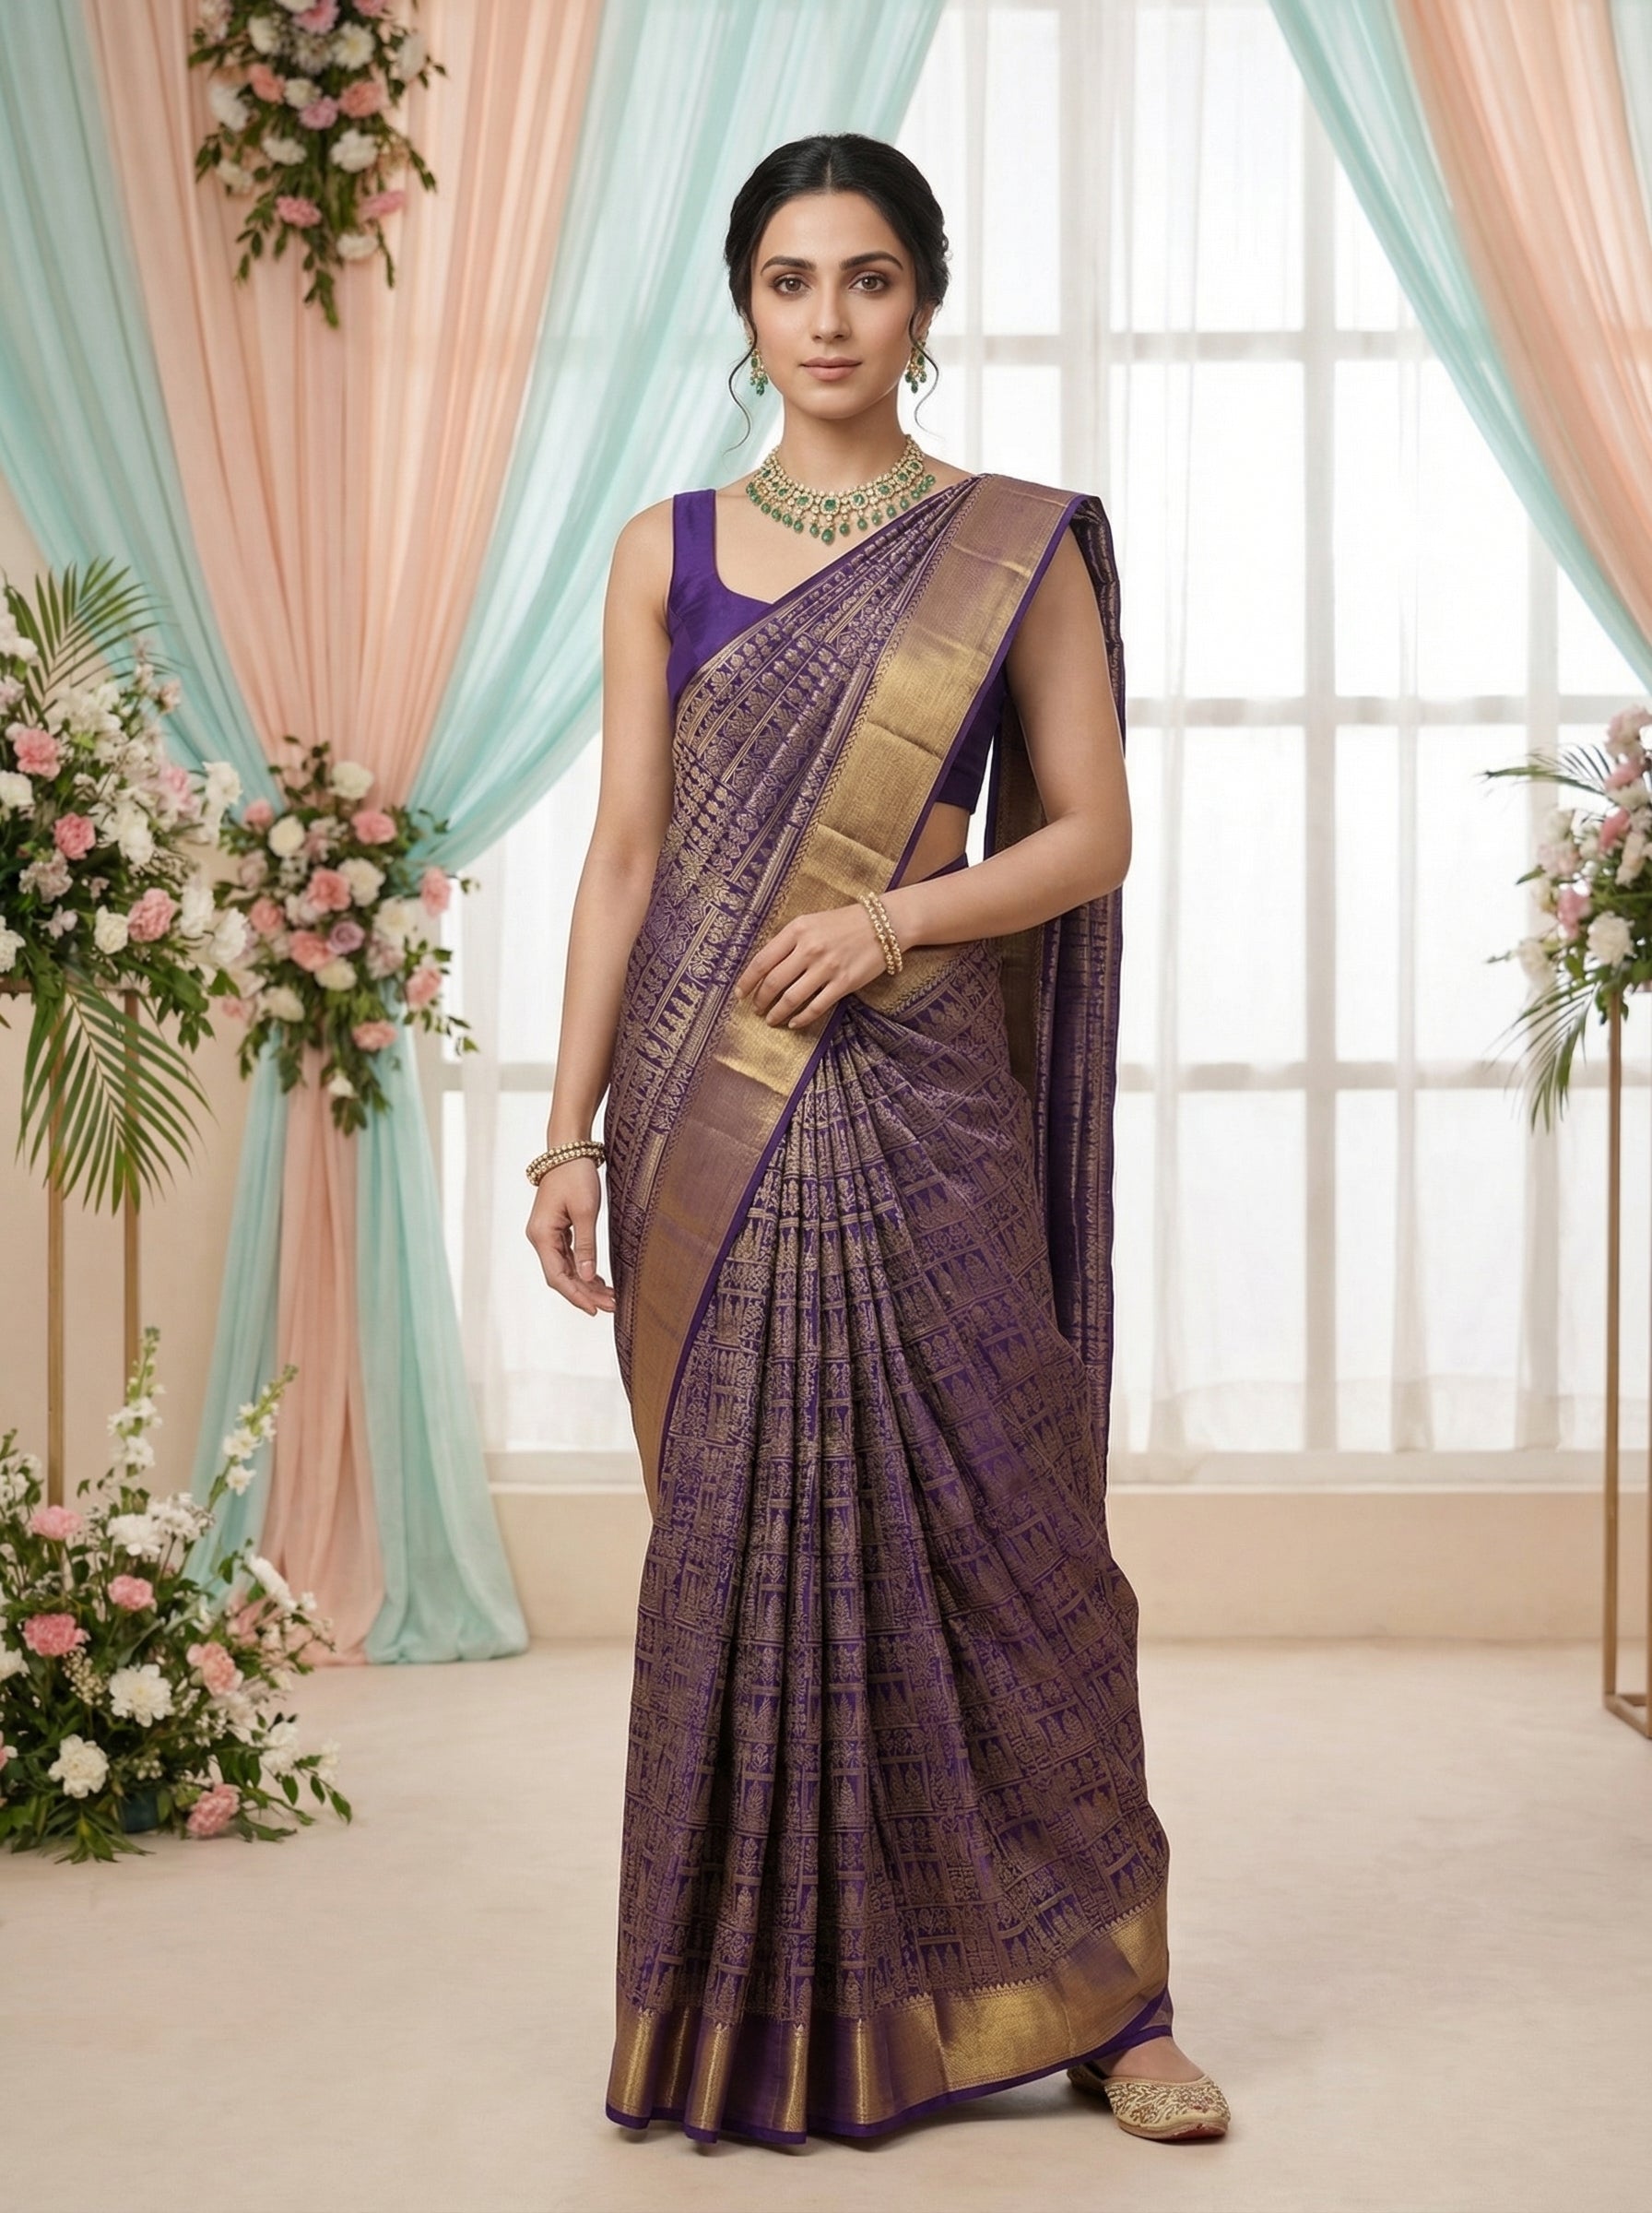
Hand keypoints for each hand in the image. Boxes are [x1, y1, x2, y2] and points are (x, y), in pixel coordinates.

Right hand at [525, 1158, 614, 1314]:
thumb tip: (587, 1277)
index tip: (595, 1309)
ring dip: (585, 1283)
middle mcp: (539, 1238)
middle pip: (561, 1276)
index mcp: (541, 1235)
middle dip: (585, 1293)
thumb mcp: (585, 1211)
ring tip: (610, 1297)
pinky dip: (582, 1270)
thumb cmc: (576, 1175)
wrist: (568, 1150)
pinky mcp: (555, 1229)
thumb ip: (586, 1246)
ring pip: (565, 1268)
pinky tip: (598, 1280)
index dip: (576, 1295)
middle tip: (611, 1306)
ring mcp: (546, 1234)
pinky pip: (567, 1257)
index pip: (557, 1276)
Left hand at [733, 901, 891, 1029]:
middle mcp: (809, 948)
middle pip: (774, 982)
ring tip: (771, 1019)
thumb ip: (789, 941)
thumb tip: (766, 968)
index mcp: (797, 930)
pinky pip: (816, 1007)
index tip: (739, 994)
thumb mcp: (811, 922)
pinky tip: (794, 1023)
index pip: (762, 960)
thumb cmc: (844, 922)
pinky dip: (801, 1018)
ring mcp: (827, 967)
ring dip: (777, 1012)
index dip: (747, 981)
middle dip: (760, 1000)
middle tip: (756, 1009)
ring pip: (792, 998)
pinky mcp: (844, 983)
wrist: (884, 924)